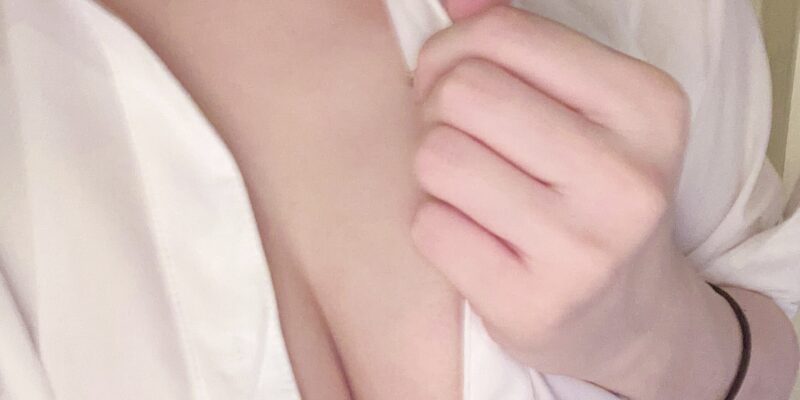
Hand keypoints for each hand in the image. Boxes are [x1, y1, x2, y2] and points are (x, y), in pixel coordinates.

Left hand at [410, 4, 742, 397]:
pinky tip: (474, 237)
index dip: (451, 50)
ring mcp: (583, 249)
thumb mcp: (587, 110)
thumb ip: (523, 47)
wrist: (629, 313)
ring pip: (437, 157)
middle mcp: (626, 177)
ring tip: (470, 187)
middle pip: (462, 92)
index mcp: (647, 106)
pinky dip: (436, 223)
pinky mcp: (533, 305)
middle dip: (437, 109)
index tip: (450, 79)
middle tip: (457, 136)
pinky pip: (429, 226)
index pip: (502, 34)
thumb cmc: (593, 195)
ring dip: (434, 169)